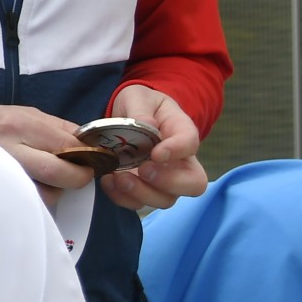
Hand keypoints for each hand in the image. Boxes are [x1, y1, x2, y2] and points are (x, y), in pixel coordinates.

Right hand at [0, 104, 90, 204]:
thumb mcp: (15, 112)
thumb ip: (51, 126)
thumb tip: (85, 141)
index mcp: (19, 123)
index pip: (69, 145)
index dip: (88, 156)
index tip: (92, 161)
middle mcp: (10, 146)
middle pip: (61, 172)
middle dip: (77, 178)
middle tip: (77, 178)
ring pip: (46, 194)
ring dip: (53, 191)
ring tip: (43, 182)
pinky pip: (27, 204)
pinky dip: (34, 201)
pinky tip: (25, 191)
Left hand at [99, 85, 206, 212]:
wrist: (127, 115)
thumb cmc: (139, 105)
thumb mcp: (138, 97)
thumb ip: (141, 109)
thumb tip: (146, 125)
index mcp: (182, 132)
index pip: (191, 144)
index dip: (177, 152)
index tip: (157, 153)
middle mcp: (180, 161)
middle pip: (193, 184)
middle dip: (168, 182)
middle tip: (143, 170)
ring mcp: (163, 179)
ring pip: (166, 200)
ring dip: (142, 194)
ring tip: (119, 177)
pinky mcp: (142, 188)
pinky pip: (138, 204)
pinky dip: (122, 198)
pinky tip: (108, 181)